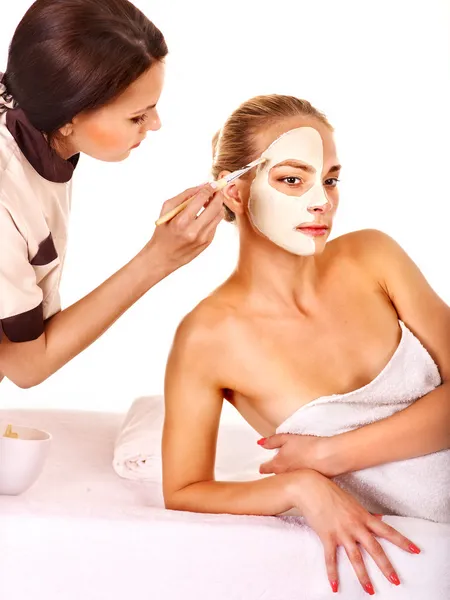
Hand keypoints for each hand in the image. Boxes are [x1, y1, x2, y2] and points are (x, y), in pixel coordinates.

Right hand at [146, 183, 223, 274]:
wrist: (162, 257)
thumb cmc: (163, 231)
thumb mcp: (167, 210)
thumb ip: (184, 196)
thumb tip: (202, 186)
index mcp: (181, 221)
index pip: (201, 199)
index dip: (209, 188)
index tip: (212, 183)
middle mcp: (194, 230)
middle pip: (215, 207)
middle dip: (218, 195)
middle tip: (216, 190)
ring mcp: (203, 238)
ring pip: (219, 216)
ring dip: (217, 206)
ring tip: (209, 202)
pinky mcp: (207, 242)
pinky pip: (215, 225)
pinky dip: (212, 217)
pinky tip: (204, 216)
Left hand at [259, 433, 336, 476]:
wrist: (328, 456)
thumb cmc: (307, 447)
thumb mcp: (286, 438)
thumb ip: (272, 441)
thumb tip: (260, 443)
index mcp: (277, 465)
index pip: (264, 469)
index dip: (263, 467)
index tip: (262, 466)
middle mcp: (284, 476)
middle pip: (275, 474)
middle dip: (276, 470)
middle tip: (280, 463)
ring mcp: (295, 482)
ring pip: (287, 478)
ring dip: (288, 474)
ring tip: (294, 465)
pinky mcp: (306, 484)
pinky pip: (298, 481)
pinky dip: (299, 477)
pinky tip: (305, 470)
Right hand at [289, 470, 420, 594]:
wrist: (310, 487)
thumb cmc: (331, 492)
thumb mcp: (352, 501)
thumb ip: (366, 513)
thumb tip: (379, 518)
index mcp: (363, 516)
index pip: (387, 530)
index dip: (402, 541)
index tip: (415, 551)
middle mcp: (355, 526)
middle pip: (374, 548)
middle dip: (386, 566)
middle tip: (395, 580)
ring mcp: (341, 532)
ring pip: (355, 557)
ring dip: (363, 576)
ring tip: (370, 591)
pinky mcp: (327, 536)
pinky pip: (330, 558)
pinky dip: (332, 573)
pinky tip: (335, 586)